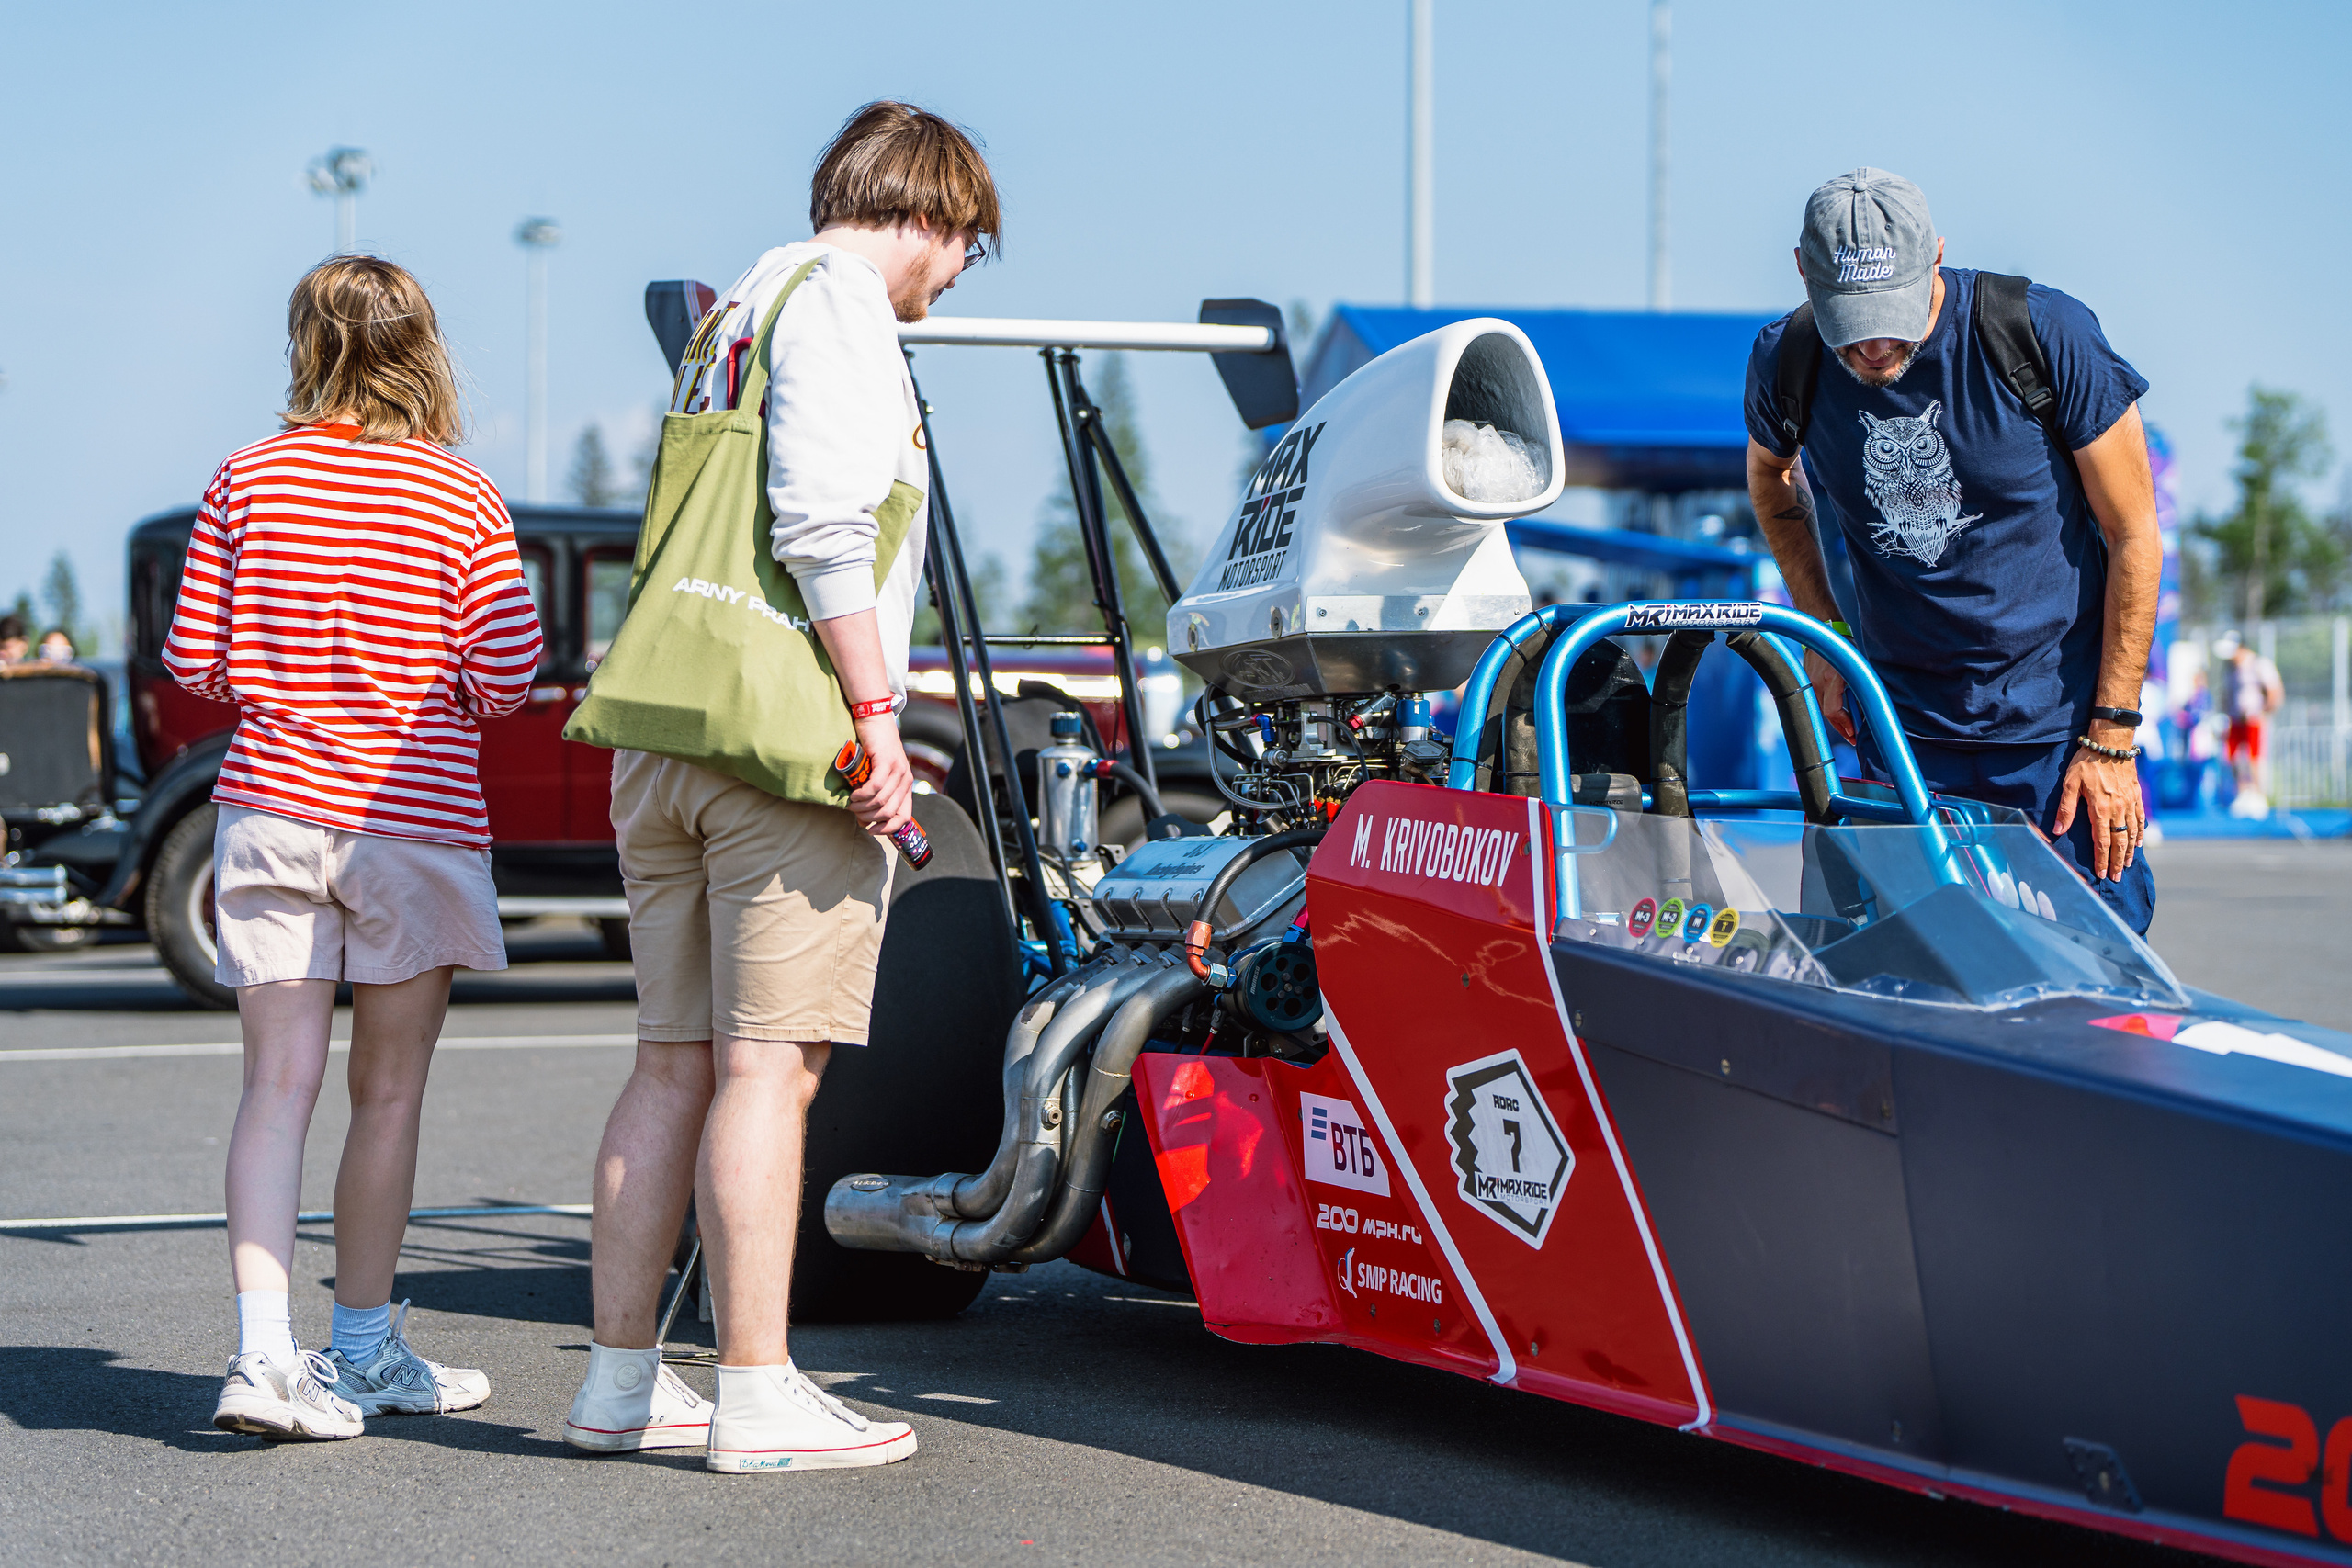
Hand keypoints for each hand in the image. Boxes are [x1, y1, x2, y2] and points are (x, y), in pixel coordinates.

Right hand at [847, 713, 913, 836]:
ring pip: (881, 802)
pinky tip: (854, 794)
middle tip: (854, 812)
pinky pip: (875, 787)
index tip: (871, 830)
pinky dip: (862, 795)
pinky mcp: (886, 762)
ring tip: (851, 803)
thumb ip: (873, 796)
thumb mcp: (876, 774)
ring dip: (862, 807)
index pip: (904, 817)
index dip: (888, 829)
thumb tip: (864, 822)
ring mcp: (898, 770)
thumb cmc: (872, 748)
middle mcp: (905, 779)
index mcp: (906, 785)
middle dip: (869, 817)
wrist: (874, 718)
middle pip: (889, 812)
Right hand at [1804, 649, 1855, 745]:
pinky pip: (1817, 699)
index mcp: (1832, 678)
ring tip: (1846, 726)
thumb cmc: (1845, 647)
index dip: (1844, 725)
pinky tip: (1837, 712)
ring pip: (1821, 708)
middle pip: (1827, 713)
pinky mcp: (1806, 680)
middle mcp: (1818, 681)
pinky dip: (1828, 707)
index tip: (1853, 733)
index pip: (1833, 711)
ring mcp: (1810, 681)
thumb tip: (1864, 709)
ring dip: (1834, 718)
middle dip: (1841, 727)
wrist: (1825, 631)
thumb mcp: (1856, 668)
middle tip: (1852, 736)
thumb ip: (1857, 688)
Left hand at [2052, 728, 2145, 880]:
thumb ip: (2066, 809)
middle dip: (2118, 861)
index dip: (2102, 859)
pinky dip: (2140, 833)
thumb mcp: (2070, 784)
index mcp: (2100, 808)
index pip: (2102, 841)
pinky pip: (2140, 819)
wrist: (2111, 744)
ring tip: (2128, 865)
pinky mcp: (2136, 795)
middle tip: (2117, 877)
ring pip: (2132, 833)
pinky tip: (2139, 843)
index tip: (2102, 873)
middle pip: (2120, 841)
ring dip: (2130, 851)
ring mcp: (2130, 802)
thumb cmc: (2086, 762)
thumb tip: (2058, 831)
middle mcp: (2118, 809)